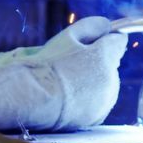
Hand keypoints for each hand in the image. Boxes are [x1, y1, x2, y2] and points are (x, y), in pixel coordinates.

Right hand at [0, 17, 126, 131]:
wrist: (24, 101)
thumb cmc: (40, 66)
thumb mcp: (64, 39)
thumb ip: (91, 28)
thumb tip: (108, 25)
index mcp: (103, 58)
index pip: (118, 40)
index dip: (107, 37)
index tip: (102, 38)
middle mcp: (109, 80)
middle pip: (108, 63)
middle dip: (93, 61)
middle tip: (65, 64)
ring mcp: (103, 100)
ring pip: (102, 83)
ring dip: (88, 80)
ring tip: (60, 82)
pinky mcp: (94, 117)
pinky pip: (93, 101)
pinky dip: (83, 98)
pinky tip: (64, 97)